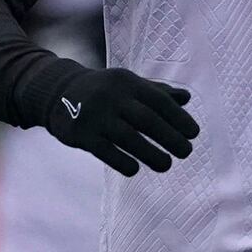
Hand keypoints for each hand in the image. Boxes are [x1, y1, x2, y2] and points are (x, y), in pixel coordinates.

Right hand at [43, 66, 198, 176]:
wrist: (57, 92)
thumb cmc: (104, 91)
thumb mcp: (128, 85)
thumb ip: (157, 92)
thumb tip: (187, 98)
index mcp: (126, 82)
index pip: (158, 100)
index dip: (178, 118)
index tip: (193, 134)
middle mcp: (111, 96)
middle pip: (146, 119)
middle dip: (170, 137)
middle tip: (186, 152)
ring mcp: (94, 115)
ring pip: (128, 138)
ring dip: (151, 154)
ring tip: (166, 165)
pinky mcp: (79, 134)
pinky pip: (105, 151)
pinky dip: (122, 162)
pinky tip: (135, 169)